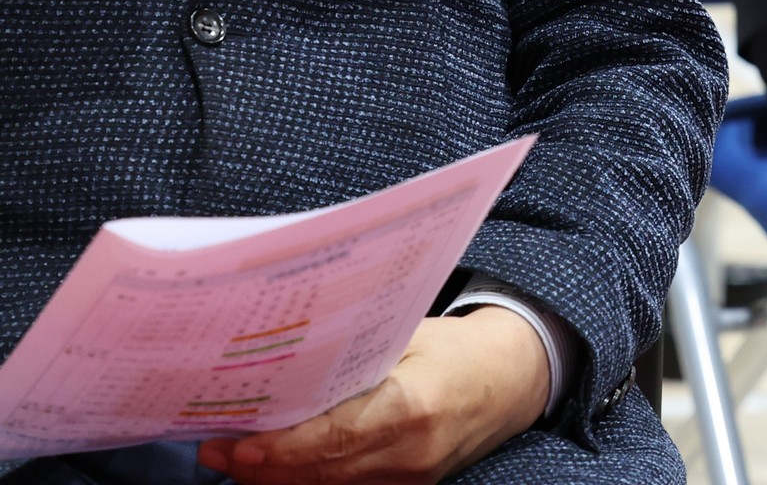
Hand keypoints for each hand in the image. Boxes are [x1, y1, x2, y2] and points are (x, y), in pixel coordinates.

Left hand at [198, 308, 547, 484]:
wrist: (509, 381)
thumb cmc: (454, 350)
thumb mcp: (406, 338)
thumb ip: (351, 357)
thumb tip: (280, 366)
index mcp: (414, 407)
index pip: (329, 441)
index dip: (275, 450)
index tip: (232, 445)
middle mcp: (411, 453)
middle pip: (318, 474)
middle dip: (259, 468)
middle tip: (213, 451)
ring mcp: (410, 481)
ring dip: (275, 479)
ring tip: (234, 461)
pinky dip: (304, 483)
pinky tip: (275, 469)